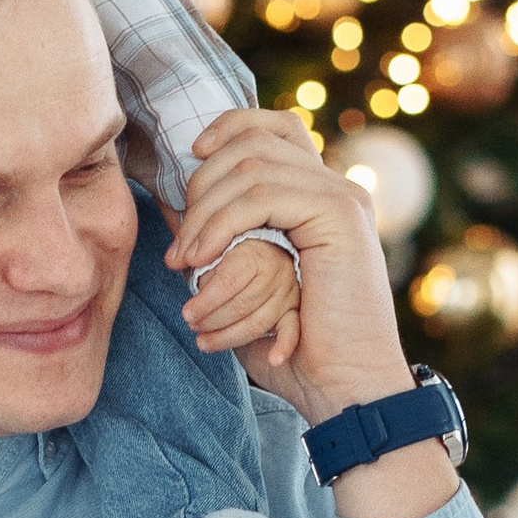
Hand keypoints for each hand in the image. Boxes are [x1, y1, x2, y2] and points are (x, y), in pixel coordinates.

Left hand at [172, 129, 411, 426]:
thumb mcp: (245, 286)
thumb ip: (217, 239)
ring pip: (253, 166)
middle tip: (178, 246)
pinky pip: (264, 196)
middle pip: (256, 141)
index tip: (192, 160)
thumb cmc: (299, 353)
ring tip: (183, 260)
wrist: (347, 388)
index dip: (229, 129)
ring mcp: (342, 198)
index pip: (275, 129)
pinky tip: (202, 258)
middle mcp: (337, 189)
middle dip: (201, 184)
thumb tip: (170, 203)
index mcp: (321, 199)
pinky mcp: (339, 215)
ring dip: (204, 211)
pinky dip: (221, 223)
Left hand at [186, 233, 301, 368]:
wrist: (262, 252)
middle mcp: (275, 271)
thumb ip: (192, 252)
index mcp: (253, 252)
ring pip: (258, 322)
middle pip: (242, 304)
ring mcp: (287, 292)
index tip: (187, 313)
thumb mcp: (209, 247)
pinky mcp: (293, 310)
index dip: (206, 300)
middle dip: (212, 320)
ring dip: (228, 338)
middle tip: (192, 326)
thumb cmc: (229, 253)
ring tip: (204, 342)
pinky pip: (292, 330)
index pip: (229, 280)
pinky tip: (274, 360)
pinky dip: (285, 346)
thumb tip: (172, 261)